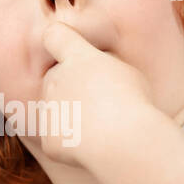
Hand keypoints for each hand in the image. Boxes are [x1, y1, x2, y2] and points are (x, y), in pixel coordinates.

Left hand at [38, 21, 156, 168]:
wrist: (124, 138)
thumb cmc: (134, 102)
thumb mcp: (129, 72)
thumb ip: (106, 68)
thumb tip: (99, 74)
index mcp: (77, 58)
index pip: (54, 36)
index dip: (58, 41)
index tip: (63, 48)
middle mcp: (56, 78)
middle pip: (56, 78)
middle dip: (70, 87)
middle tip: (99, 103)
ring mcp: (49, 109)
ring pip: (56, 110)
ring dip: (71, 116)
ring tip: (102, 127)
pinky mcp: (48, 138)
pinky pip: (59, 140)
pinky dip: (73, 145)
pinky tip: (94, 146)